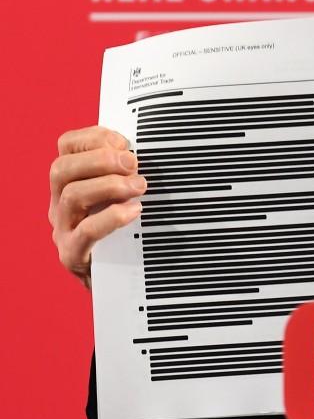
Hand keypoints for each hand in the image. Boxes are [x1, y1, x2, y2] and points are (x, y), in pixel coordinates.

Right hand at [48, 126, 146, 289]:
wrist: (117, 281)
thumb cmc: (124, 231)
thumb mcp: (123, 196)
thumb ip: (127, 172)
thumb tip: (148, 149)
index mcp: (70, 182)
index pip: (66, 147)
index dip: (93, 137)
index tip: (124, 141)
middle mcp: (59, 203)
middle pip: (62, 169)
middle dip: (101, 159)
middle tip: (134, 164)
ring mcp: (63, 229)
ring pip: (71, 195)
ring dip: (109, 185)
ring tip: (139, 187)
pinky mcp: (73, 255)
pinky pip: (85, 231)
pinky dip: (111, 217)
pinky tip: (134, 211)